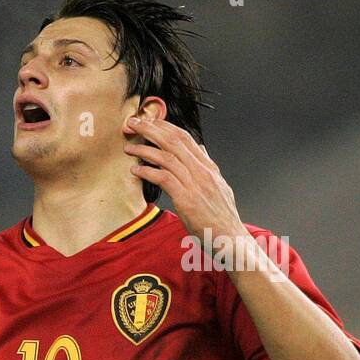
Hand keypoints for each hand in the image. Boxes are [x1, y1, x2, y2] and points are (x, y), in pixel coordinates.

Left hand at [123, 117, 244, 241]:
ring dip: (144, 150)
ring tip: (129, 147)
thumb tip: (202, 149)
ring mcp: (195, 184)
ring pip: (167, 157)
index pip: (186, 138)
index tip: (148, 121)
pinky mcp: (186, 199)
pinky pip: (164, 178)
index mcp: (208, 167)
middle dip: (151, 129)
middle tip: (133, 123)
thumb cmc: (221, 217)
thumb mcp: (219, 186)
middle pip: (174, 141)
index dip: (165, 127)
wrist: (230, 238)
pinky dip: (148, 171)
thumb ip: (208, 167)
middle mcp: (202, 171)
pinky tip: (135, 170)